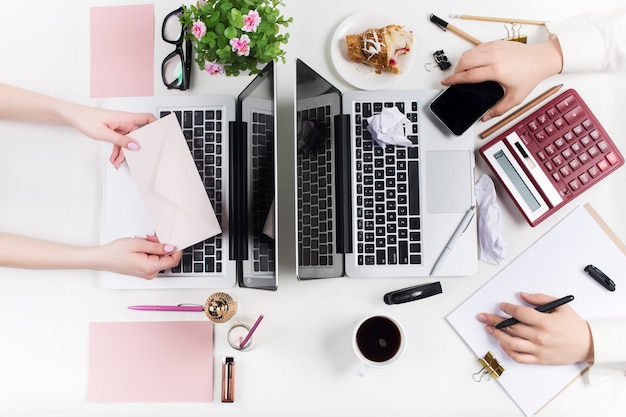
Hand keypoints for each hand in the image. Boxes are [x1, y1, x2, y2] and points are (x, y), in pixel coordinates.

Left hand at [67, 105, 154, 167]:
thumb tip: (134, 146)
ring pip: (127, 141)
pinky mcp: (114, 130)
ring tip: (117, 161)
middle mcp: (124, 121)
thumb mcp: (104, 133)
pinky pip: (120, 142)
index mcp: (125, 118)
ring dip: (123, 153)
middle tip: (133, 158)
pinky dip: (117, 150)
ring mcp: (119, 126)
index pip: (147, 118)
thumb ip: (121, 141)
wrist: (73, 116)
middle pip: (137, 136)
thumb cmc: (85, 119)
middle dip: (134, 149)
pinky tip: (114, 158)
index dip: (156, 125)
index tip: (161, 134)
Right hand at [95, 236, 181, 279]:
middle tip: (150, 238)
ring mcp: (146, 273)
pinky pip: (152, 260)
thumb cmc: (115, 252)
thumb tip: (170, 248)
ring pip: (158, 258)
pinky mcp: (143, 271)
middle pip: (165, 258)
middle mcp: (149, 273)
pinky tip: (141, 246)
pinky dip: (149, 252)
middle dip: (161, 246)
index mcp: (150, 268)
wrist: (101, 259)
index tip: (177, 242)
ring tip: (142, 241)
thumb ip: (157, 247)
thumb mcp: (138, 244)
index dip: (177, 250)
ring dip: (154, 248)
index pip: (172, 261)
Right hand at [441, 39, 562, 120]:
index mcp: (496, 70)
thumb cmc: (530, 75)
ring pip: (469, 52)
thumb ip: (499, 110)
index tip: (446, 82)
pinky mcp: (496, 43)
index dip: (454, 79)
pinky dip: (471, 55)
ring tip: (464, 71)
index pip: (468, 75)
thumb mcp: (515, 97)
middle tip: (457, 78)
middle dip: (456, 71)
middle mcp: (494, 57)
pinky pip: (477, 47)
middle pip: (464, 61)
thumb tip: (486, 117)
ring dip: (462, 62)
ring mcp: (494, 48)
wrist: (542, 59)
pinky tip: (474, 62)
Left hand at [478, 292, 593, 364]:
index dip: (507, 308)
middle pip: (511, 328)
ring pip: (511, 343)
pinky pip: (519, 357)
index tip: (501, 305)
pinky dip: (508, 351)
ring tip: (488, 328)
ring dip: (496, 335)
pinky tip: (502, 344)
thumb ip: (540, 299)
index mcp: (545, 322)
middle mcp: (540, 337)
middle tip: (483, 316)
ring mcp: (538, 350)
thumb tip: (522, 295)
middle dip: (494, 320)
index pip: (519, 314)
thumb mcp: (560, 306)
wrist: (588, 345)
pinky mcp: (539, 360)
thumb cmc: (574, 326)